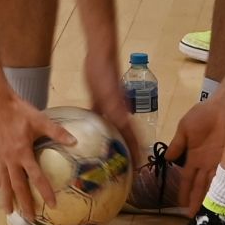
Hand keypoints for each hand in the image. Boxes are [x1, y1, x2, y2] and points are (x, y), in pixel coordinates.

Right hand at [0, 95, 74, 221]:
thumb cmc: (19, 110)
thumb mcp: (40, 119)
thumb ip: (57, 132)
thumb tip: (75, 141)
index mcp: (22, 152)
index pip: (35, 177)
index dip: (45, 191)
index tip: (52, 205)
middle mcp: (10, 158)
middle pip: (17, 186)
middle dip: (23, 203)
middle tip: (29, 219)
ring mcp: (0, 156)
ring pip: (4, 182)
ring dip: (7, 198)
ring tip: (9, 212)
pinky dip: (0, 182)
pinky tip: (1, 188)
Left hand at [82, 46, 141, 163]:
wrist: (100, 55)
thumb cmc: (105, 74)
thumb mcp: (108, 95)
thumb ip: (115, 111)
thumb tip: (124, 130)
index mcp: (122, 113)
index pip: (132, 138)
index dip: (136, 153)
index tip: (138, 170)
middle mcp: (118, 113)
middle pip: (124, 137)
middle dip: (126, 153)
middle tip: (123, 170)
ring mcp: (109, 107)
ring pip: (111, 130)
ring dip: (111, 143)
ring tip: (107, 158)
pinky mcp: (98, 101)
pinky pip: (96, 120)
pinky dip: (94, 129)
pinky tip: (86, 137)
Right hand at [167, 89, 224, 213]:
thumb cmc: (204, 115)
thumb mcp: (185, 128)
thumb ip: (177, 144)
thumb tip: (167, 158)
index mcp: (194, 157)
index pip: (187, 179)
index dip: (184, 192)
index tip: (181, 205)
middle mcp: (206, 164)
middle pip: (200, 187)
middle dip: (196, 202)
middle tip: (194, 218)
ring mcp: (220, 164)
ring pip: (213, 186)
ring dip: (209, 200)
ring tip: (207, 215)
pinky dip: (224, 190)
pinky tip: (221, 201)